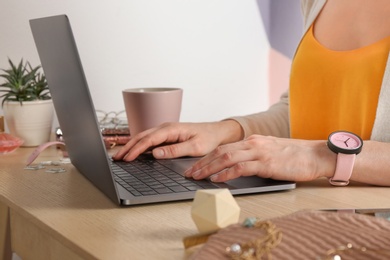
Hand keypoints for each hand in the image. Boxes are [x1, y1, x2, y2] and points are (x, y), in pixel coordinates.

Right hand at [112, 120, 242, 160]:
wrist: (216, 132)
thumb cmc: (208, 139)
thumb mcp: (194, 147)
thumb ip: (175, 150)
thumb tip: (156, 153)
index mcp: (172, 129)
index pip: (149, 139)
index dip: (136, 149)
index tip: (127, 158)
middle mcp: (166, 127)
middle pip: (142, 136)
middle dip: (128, 147)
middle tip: (116, 158)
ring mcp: (166, 130)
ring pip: (144, 136)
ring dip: (132, 145)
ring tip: (121, 155)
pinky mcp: (167, 134)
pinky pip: (150, 139)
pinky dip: (139, 145)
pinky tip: (134, 151)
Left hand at [184, 135, 335, 181]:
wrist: (316, 155)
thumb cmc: (295, 156)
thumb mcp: (270, 152)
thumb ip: (254, 156)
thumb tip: (237, 168)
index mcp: (252, 141)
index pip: (223, 147)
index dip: (206, 157)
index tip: (195, 166)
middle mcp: (253, 143)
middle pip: (220, 151)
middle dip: (202, 162)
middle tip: (189, 173)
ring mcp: (259, 152)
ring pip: (226, 157)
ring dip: (209, 168)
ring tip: (196, 176)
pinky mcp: (266, 163)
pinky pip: (241, 167)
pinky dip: (226, 173)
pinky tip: (216, 179)